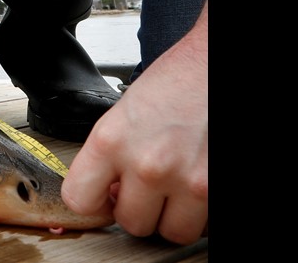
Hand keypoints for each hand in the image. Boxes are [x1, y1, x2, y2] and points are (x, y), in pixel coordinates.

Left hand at [62, 1, 208, 244]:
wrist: (212, 65)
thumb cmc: (173, 83)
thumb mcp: (122, 115)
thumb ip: (110, 157)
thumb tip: (110, 195)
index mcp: (111, 140)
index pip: (79, 200)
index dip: (92, 202)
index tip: (103, 197)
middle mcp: (148, 164)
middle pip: (131, 224)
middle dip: (137, 208)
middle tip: (145, 188)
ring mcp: (189, 180)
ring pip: (171, 232)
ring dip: (171, 215)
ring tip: (173, 187)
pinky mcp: (218, 189)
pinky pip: (204, 224)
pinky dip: (200, 212)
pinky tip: (195, 183)